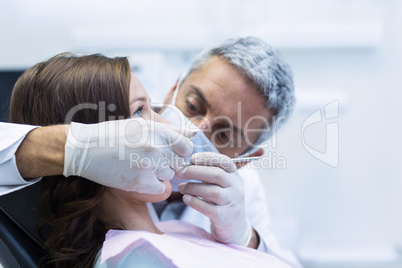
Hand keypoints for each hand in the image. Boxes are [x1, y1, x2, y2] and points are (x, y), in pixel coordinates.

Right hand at [63, 118, 192, 193]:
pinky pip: (160, 188)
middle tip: (151, 160)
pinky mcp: (140, 182)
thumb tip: (189, 135)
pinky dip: (152, 185)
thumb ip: (165, 131)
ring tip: (140, 166)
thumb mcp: (140, 125)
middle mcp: (156, 147)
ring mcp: (148, 165)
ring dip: (159, 173)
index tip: (173, 154)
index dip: (181, 152)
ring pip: (168, 175)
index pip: (186, 146)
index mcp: (157, 130)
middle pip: (178, 162)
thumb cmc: (112, 135)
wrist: (85, 149)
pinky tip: (139, 177)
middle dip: (168, 162)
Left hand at [177, 152, 252, 245]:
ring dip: (193, 187)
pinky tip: (186, 198)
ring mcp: (232, 204)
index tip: (192, 158)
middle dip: (196, 171)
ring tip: (181, 187)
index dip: (208, 158)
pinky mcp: (224, 218)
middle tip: (180, 172)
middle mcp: (236, 189)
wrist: (235, 228)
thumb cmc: (223, 201)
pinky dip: (195, 202)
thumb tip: (186, 165)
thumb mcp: (222, 185)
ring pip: (213, 192)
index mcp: (235, 177)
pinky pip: (209, 209)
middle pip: (217, 175)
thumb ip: (209, 174)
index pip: (225, 162)